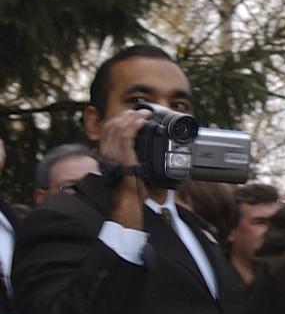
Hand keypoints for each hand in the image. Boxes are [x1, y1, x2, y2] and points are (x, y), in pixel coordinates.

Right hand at [98, 108, 151, 228]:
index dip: (119, 120)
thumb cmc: (132, 189)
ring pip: (118, 128)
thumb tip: (148, 154)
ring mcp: (113, 154)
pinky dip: (134, 125)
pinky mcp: (123, 157)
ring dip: (132, 118)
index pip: (108, 130)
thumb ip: (133, 159)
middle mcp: (106, 152)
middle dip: (126, 116)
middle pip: (112, 125)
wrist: (128, 201)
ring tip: (143, 113)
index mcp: (106, 154)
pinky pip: (126, 136)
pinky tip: (142, 120)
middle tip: (140, 112)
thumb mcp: (131, 170)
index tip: (131, 115)